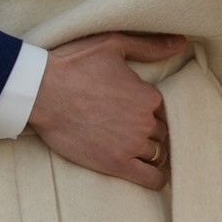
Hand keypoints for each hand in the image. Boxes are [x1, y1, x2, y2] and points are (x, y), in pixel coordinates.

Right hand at [28, 32, 186, 188]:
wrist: (41, 92)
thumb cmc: (74, 64)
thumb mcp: (114, 44)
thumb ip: (150, 46)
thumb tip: (180, 42)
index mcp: (147, 95)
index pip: (163, 109)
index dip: (151, 110)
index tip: (137, 110)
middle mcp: (144, 121)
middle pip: (161, 132)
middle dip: (151, 131)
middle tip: (133, 129)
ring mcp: (132, 144)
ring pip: (158, 154)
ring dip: (152, 152)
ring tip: (140, 151)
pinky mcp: (116, 163)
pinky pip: (151, 178)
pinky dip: (157, 179)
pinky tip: (155, 177)